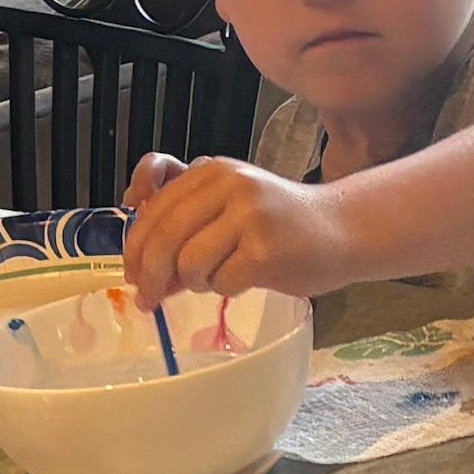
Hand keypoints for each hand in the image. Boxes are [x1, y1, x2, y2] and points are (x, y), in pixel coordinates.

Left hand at [125, 152, 347, 303]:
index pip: (154, 209)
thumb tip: (139, 266)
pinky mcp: (265, 251)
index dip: (135, 246)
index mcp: (214, 171)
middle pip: (165, 237)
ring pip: (190, 263)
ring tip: (216, 279)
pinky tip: (244, 280)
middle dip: (150, 275)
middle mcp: (229, 186)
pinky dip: (225, 290)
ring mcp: (248, 217)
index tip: (132, 273)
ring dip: (195, 283)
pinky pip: (221, 282)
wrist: (341, 229)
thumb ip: (186, 220)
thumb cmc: (281, 223)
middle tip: (148, 301)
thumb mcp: (230, 204)